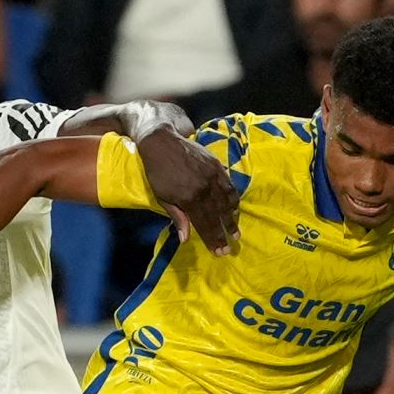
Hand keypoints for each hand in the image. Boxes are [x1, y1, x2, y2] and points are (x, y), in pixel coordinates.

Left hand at [136, 126, 238, 255]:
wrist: (161, 142)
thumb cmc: (157, 172)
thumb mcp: (162, 197)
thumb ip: (177, 217)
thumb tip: (185, 239)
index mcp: (188, 198)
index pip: (204, 224)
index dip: (212, 239)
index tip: (219, 251)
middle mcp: (203, 188)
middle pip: (217, 216)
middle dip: (223, 233)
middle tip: (229, 247)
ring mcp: (212, 176)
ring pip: (226, 201)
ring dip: (232, 218)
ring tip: (236, 232)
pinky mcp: (216, 166)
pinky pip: (229, 185)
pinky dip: (233, 198)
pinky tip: (235, 208)